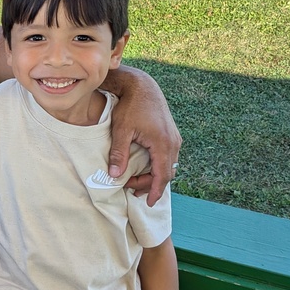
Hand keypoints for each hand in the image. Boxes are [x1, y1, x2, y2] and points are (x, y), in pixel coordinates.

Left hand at [108, 73, 181, 206]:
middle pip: (166, 173)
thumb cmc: (130, 106)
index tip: (149, 203)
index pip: (162, 175)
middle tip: (132, 191)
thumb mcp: (121, 130)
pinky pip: (169, 156)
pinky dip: (158, 165)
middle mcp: (173, 142)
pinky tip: (146, 167)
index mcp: (162, 143)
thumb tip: (115, 175)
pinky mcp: (171, 134)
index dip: (156, 191)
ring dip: (155, 175)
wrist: (142, 86)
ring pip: (169, 165)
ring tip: (137, 183)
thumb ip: (119, 153)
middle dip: (151, 185)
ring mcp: (174, 137)